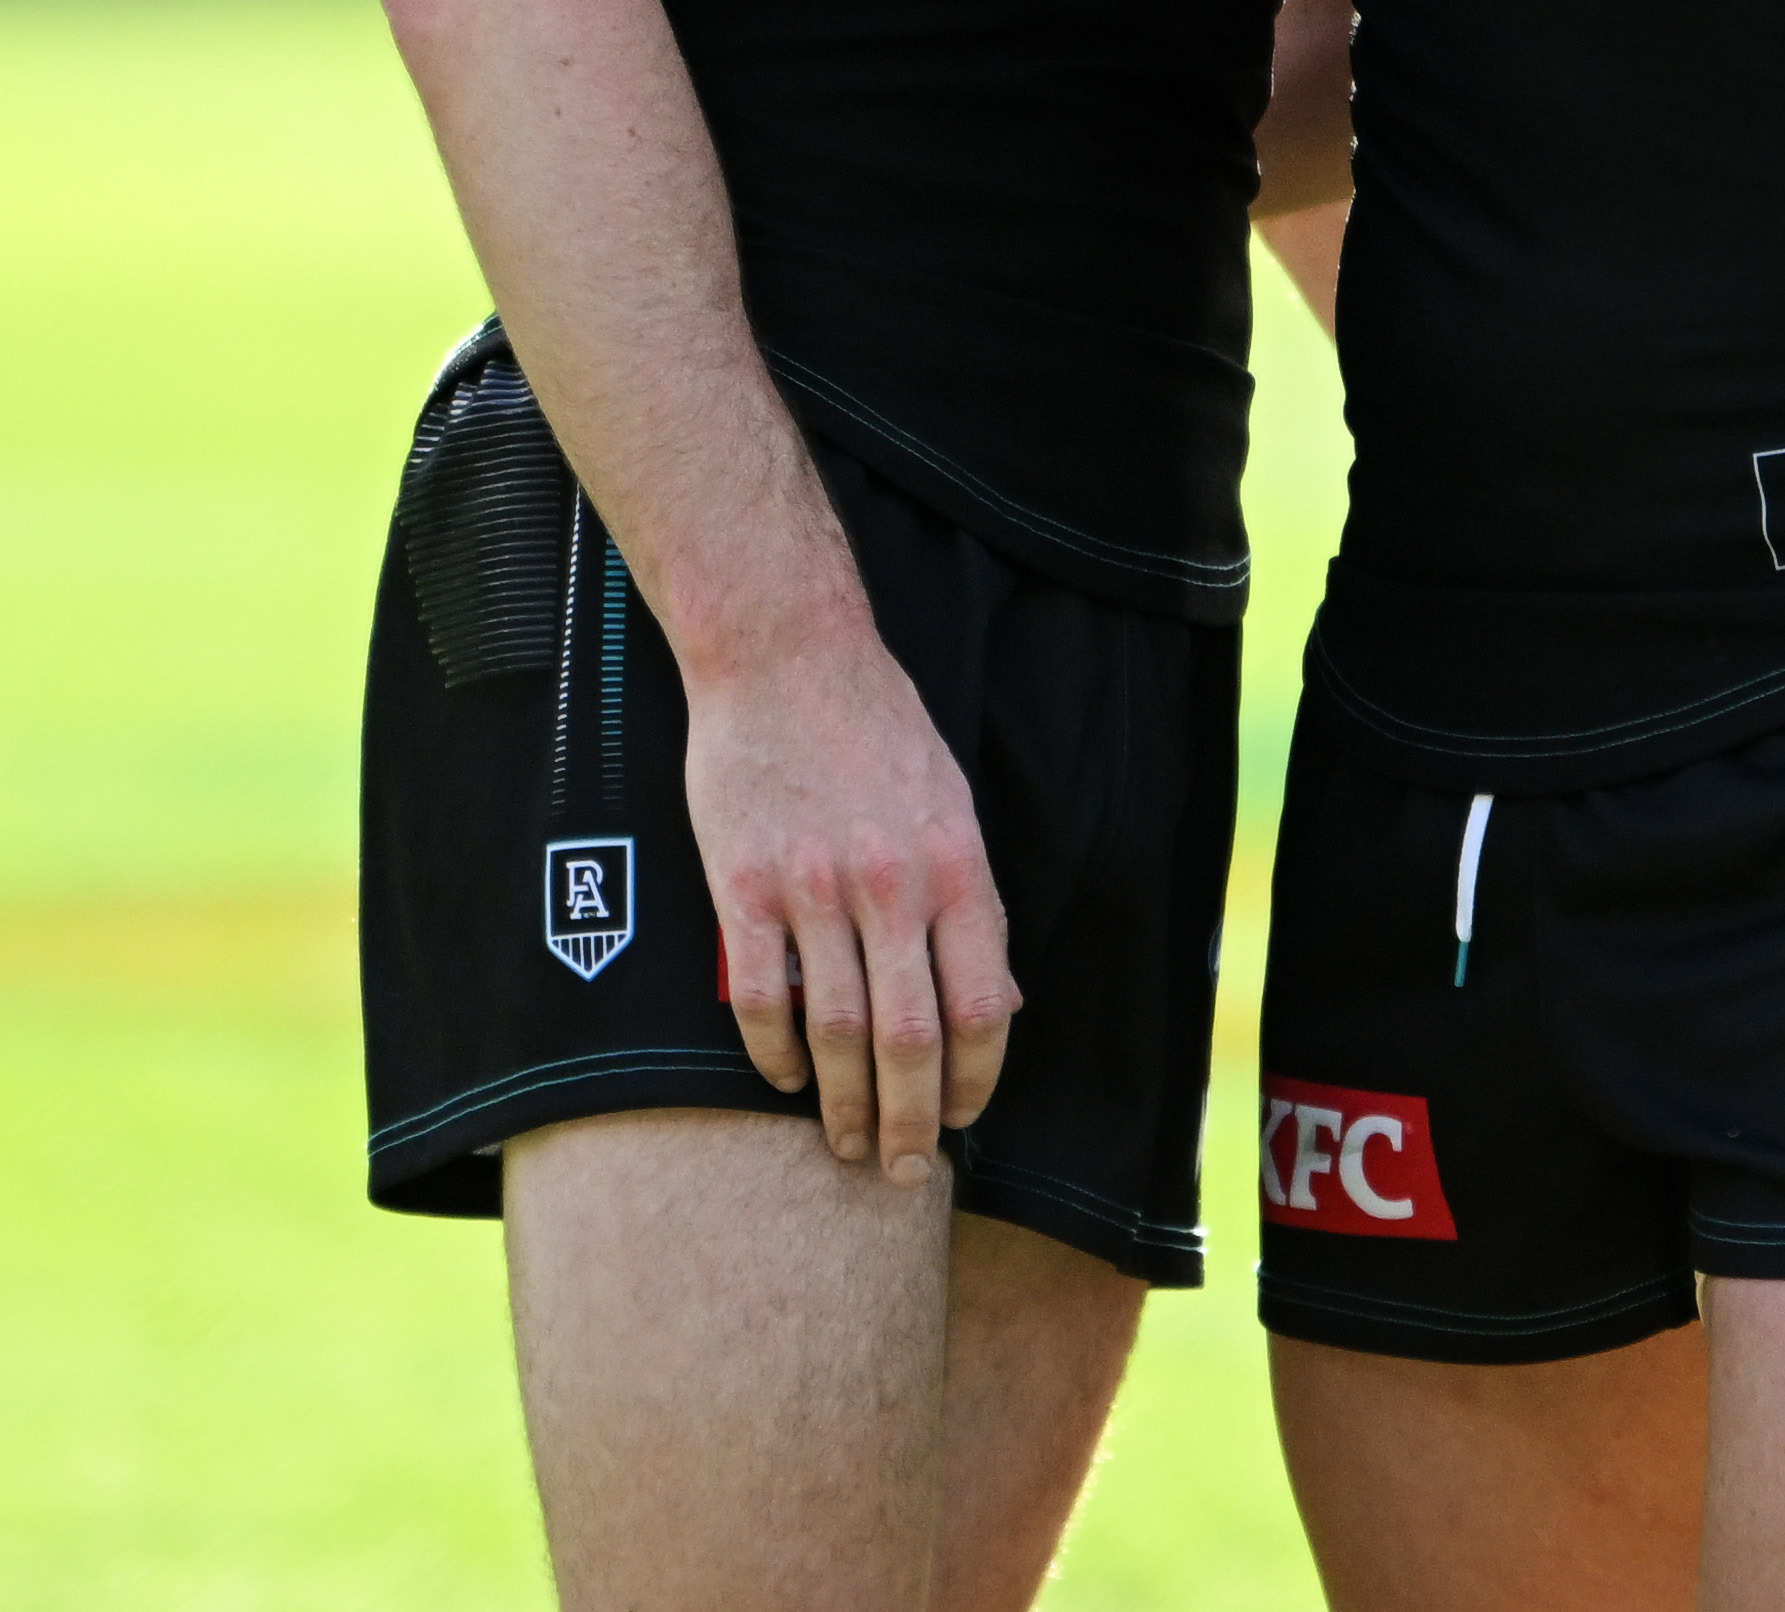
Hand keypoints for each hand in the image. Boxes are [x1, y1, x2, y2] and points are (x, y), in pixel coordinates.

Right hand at [683, 614, 1018, 1185]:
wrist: (786, 653)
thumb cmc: (875, 726)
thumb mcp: (951, 803)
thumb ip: (970, 902)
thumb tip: (1001, 1000)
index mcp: (956, 867)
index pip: (983, 1007)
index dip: (975, 1081)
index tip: (961, 1120)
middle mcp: (893, 885)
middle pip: (911, 1041)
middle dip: (910, 1123)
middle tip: (900, 1170)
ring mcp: (815, 888)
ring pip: (839, 1033)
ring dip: (844, 1105)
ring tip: (843, 1143)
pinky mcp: (744, 886)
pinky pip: (762, 997)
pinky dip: (775, 1055)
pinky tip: (785, 1079)